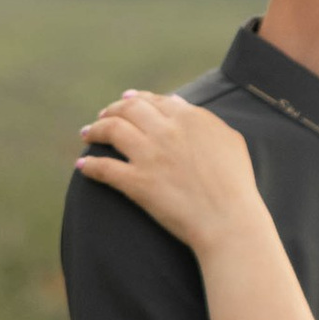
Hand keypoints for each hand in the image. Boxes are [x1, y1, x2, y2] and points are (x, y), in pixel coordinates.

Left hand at [74, 91, 259, 250]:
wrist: (228, 220)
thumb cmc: (236, 184)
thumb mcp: (229, 140)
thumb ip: (203, 118)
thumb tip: (177, 102)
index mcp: (189, 118)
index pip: (154, 100)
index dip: (136, 99)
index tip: (125, 101)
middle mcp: (166, 131)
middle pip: (128, 109)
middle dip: (111, 110)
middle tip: (102, 117)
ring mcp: (149, 155)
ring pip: (111, 130)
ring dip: (94, 130)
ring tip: (87, 135)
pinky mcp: (137, 182)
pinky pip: (104, 168)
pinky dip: (90, 166)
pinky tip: (82, 167)